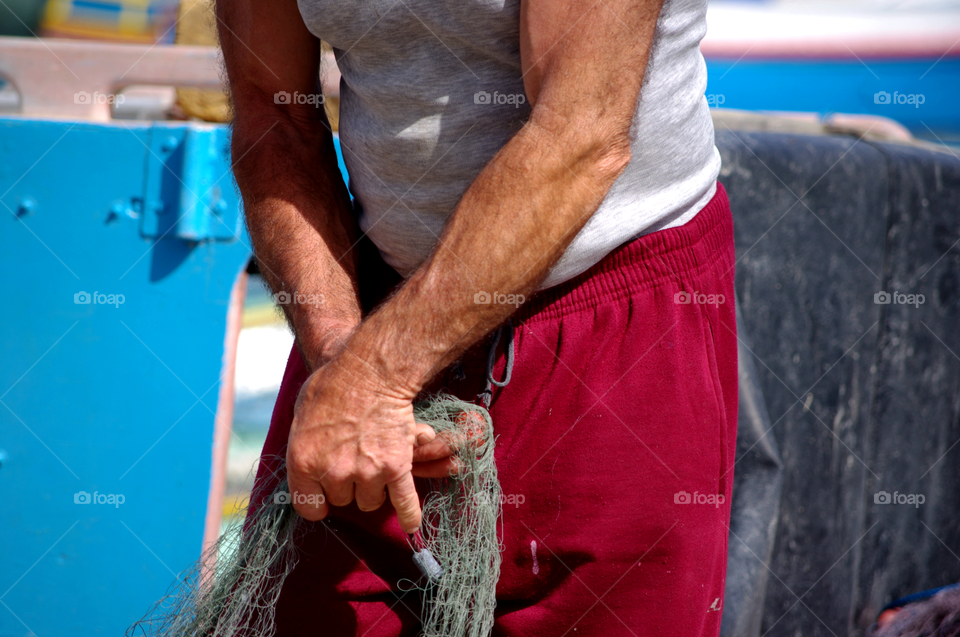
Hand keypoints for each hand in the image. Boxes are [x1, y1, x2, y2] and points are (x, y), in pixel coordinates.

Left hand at [285, 354, 457, 532]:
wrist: (371, 372)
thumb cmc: (333, 385)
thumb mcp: (301, 414)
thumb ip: (303, 446)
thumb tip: (308, 462)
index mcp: (303, 461)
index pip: (308, 506)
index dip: (318, 502)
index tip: (324, 497)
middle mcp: (333, 472)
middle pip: (342, 501)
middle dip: (347, 485)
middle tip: (354, 460)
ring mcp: (366, 472)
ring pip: (370, 501)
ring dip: (373, 488)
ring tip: (375, 465)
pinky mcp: (396, 468)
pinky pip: (404, 501)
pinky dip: (409, 515)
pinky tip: (411, 525)